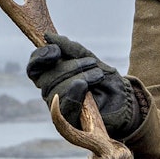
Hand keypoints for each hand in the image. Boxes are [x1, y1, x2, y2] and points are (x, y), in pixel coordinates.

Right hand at [26, 34, 140, 137]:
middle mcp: (51, 92)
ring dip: (79, 77)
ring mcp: (59, 108)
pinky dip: (73, 93)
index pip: (34, 68)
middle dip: (71, 66)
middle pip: (46, 78)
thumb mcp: (90, 59)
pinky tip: (83, 85)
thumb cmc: (105, 79)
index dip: (39, 58)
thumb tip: (48, 37)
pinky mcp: (71, 121)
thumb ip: (70, 49)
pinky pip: (64, 108)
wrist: (125, 100)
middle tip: (93, 62)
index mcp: (52, 76)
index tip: (56, 50)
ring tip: (99, 74)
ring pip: (56, 91)